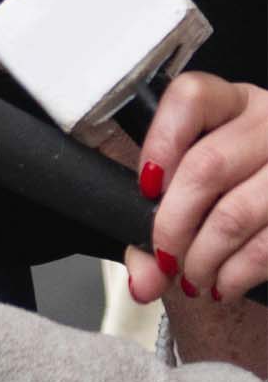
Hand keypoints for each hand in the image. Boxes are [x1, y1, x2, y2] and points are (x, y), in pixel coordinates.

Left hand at [126, 74, 267, 303]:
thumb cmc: (234, 191)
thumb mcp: (197, 183)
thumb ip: (155, 222)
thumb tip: (142, 281)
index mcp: (234, 103)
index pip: (191, 97)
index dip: (161, 143)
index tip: (146, 187)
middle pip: (206, 166)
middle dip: (173, 225)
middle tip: (164, 257)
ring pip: (236, 213)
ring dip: (204, 258)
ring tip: (194, 278)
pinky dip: (238, 273)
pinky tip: (225, 284)